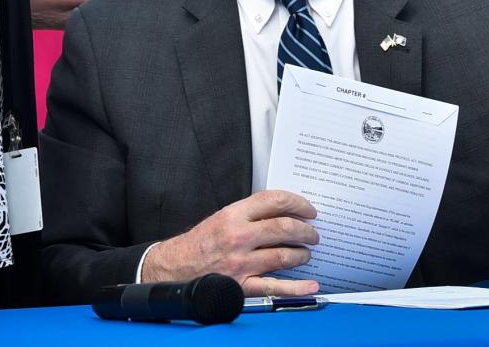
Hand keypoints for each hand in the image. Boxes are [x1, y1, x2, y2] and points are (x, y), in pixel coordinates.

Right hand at [142, 190, 320, 296]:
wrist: (175, 267)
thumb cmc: (200, 242)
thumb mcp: (222, 216)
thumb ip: (250, 212)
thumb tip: (283, 211)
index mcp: (233, 215)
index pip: (273, 201)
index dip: (297, 203)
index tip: (309, 209)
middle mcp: (238, 237)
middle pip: (283, 228)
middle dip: (306, 230)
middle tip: (313, 233)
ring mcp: (241, 262)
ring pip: (284, 255)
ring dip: (302, 254)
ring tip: (306, 253)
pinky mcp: (242, 285)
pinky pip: (275, 287)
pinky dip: (296, 287)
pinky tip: (310, 284)